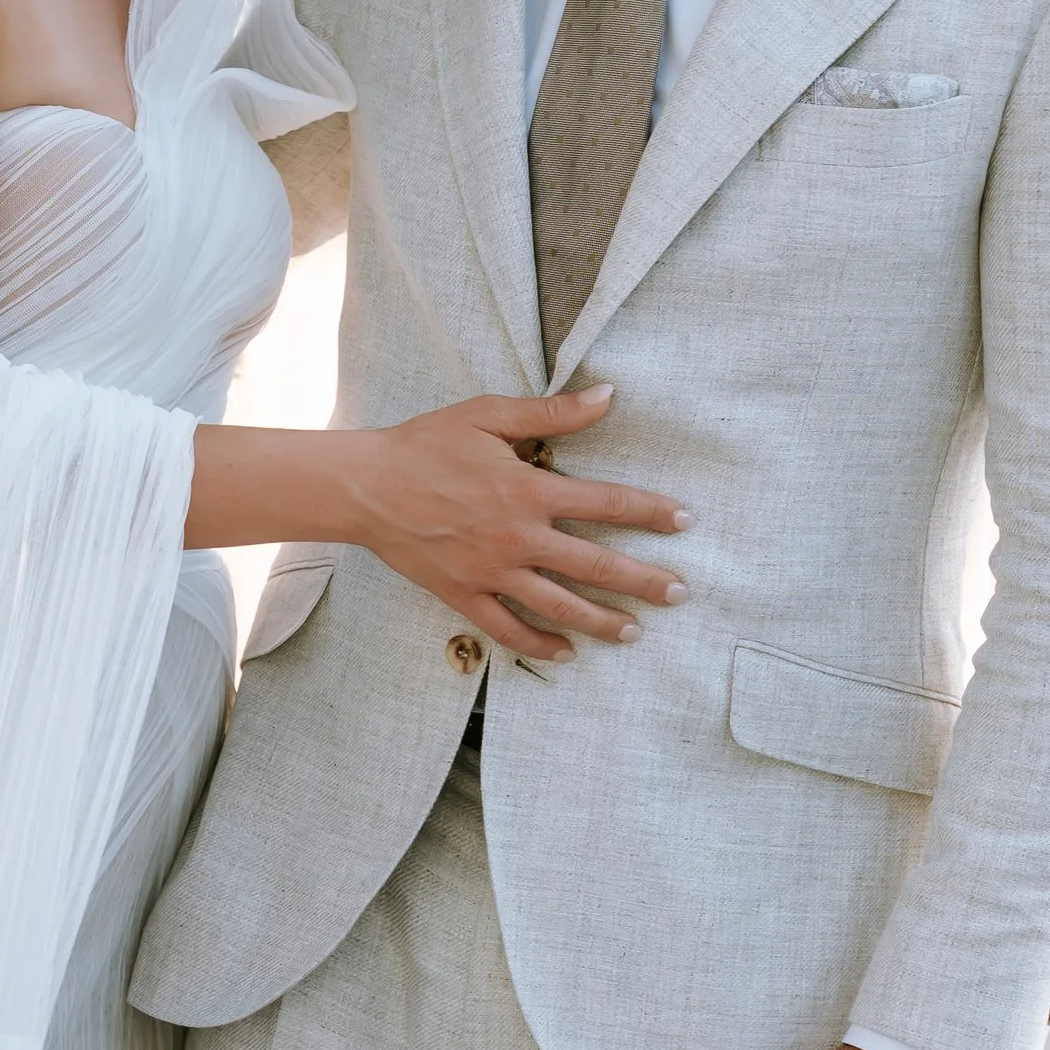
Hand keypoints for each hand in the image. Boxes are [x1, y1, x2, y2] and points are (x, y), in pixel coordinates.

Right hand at [337, 383, 688, 659]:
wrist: (366, 486)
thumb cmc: (425, 444)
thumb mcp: (488, 415)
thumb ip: (551, 413)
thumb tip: (607, 396)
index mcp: (528, 490)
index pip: (606, 504)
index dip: (650, 512)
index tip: (684, 521)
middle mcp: (518, 537)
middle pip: (595, 566)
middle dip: (643, 581)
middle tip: (680, 593)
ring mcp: (491, 572)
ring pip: (559, 606)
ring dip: (602, 622)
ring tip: (635, 632)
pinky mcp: (464, 595)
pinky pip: (507, 629)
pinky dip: (538, 644)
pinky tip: (565, 653)